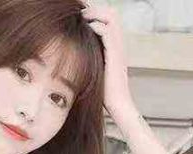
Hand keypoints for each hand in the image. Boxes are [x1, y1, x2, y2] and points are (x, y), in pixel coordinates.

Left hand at [80, 1, 135, 117]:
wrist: (118, 105)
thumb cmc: (104, 93)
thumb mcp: (95, 70)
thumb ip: (89, 57)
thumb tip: (72, 53)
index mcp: (116, 44)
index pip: (109, 17)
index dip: (96, 13)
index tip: (80, 16)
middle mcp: (119, 42)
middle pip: (111, 12)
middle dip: (95, 9)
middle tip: (79, 14)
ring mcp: (119, 47)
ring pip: (111, 16)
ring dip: (95, 14)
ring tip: (81, 19)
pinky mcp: (115, 53)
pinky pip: (106, 31)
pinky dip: (95, 27)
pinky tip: (85, 32)